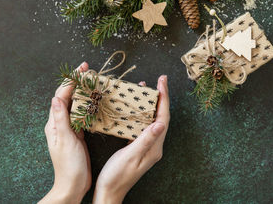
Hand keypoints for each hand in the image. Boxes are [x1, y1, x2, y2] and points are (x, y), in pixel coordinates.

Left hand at [39, 62, 91, 203]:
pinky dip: (87, 105)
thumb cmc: (69, 165)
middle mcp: (60, 123)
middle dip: (76, 82)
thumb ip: (61, 118)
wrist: (73, 185)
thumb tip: (56, 96)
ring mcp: (68, 129)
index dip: (71, 81)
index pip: (61, 96)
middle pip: (67, 97)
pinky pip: (81, 115)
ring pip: (74, 104)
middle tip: (88, 70)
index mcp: (55, 123)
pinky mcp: (77, 135)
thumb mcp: (66, 140)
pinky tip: (94, 101)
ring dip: (82, 91)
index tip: (82, 69)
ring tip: (92, 81)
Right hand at [93, 75, 169, 203]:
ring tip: (145, 88)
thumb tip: (159, 123)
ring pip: (152, 119)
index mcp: (154, 147)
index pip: (163, 118)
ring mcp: (146, 146)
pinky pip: (143, 124)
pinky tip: (134, 107)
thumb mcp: (130, 156)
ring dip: (151, 103)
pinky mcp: (137, 146)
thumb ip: (145, 140)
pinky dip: (141, 112)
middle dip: (160, 97)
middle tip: (158, 80)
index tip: (161, 82)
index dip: (164, 99)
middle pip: (160, 116)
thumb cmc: (117, 176)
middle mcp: (154, 145)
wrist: (109, 192)